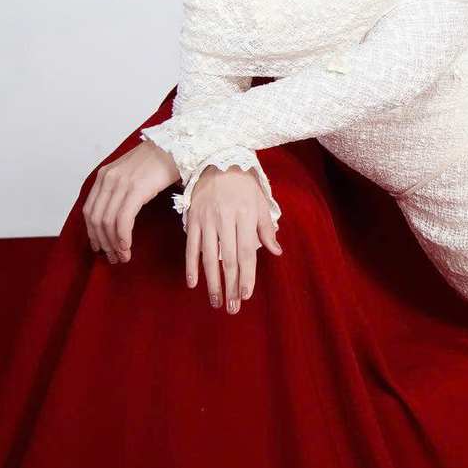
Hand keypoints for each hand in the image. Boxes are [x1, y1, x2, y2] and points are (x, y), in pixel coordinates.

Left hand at [83, 140, 179, 262]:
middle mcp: (108, 179)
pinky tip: (128, 246)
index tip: (101, 247)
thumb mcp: (132, 173)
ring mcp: (121, 183)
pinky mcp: (136, 189)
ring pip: (107, 222)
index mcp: (104, 176)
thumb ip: (120, 190)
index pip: (89, 211)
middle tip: (112, 257)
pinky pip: (123, 220)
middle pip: (96, 219)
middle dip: (103, 243)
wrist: (178, 146)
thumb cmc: (160, 161)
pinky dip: (123, 237)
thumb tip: (116, 216)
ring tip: (123, 256)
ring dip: (114, 244)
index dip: (93, 233)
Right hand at [185, 165, 282, 312]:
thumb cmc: (243, 185)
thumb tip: (276, 251)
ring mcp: (207, 220)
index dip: (246, 275)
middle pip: (228, 259)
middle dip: (230, 285)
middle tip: (232, 307)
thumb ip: (266, 228)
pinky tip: (193, 283)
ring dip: (212, 282)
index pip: (246, 252)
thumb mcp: (260, 202)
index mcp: (245, 216)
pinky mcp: (193, 220)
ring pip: (209, 257)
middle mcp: (225, 220)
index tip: (246, 294)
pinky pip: (191, 246)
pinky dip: (191, 266)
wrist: (217, 160)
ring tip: (215, 301)